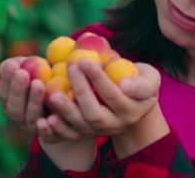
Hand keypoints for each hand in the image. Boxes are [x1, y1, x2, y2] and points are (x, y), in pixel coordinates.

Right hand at [0, 57, 82, 141]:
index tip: (14, 65)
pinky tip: (48, 119)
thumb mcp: (37, 68)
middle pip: (15, 108)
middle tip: (23, 73)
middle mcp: (20, 117)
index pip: (4, 93)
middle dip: (18, 90)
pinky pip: (49, 136)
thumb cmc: (49, 77)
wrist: (71, 100)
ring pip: (31, 119)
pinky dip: (46, 129)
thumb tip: (16, 63)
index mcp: (11, 101)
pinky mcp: (53, 137)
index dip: (7, 80)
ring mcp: (35, 128)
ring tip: (38, 84)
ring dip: (33, 102)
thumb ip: (25, 64)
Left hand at [44, 60, 160, 135]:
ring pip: (81, 125)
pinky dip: (56, 127)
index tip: (85, 60)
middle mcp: (116, 124)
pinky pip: (69, 133)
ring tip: (52, 93)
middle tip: (69, 67)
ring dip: (65, 110)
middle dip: (80, 91)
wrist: (131, 101)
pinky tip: (44, 117)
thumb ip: (142, 83)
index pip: (113, 95)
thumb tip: (125, 85)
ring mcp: (99, 130)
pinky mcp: (85, 132)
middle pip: (95, 114)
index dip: (99, 79)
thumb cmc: (138, 81)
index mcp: (132, 109)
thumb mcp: (150, 79)